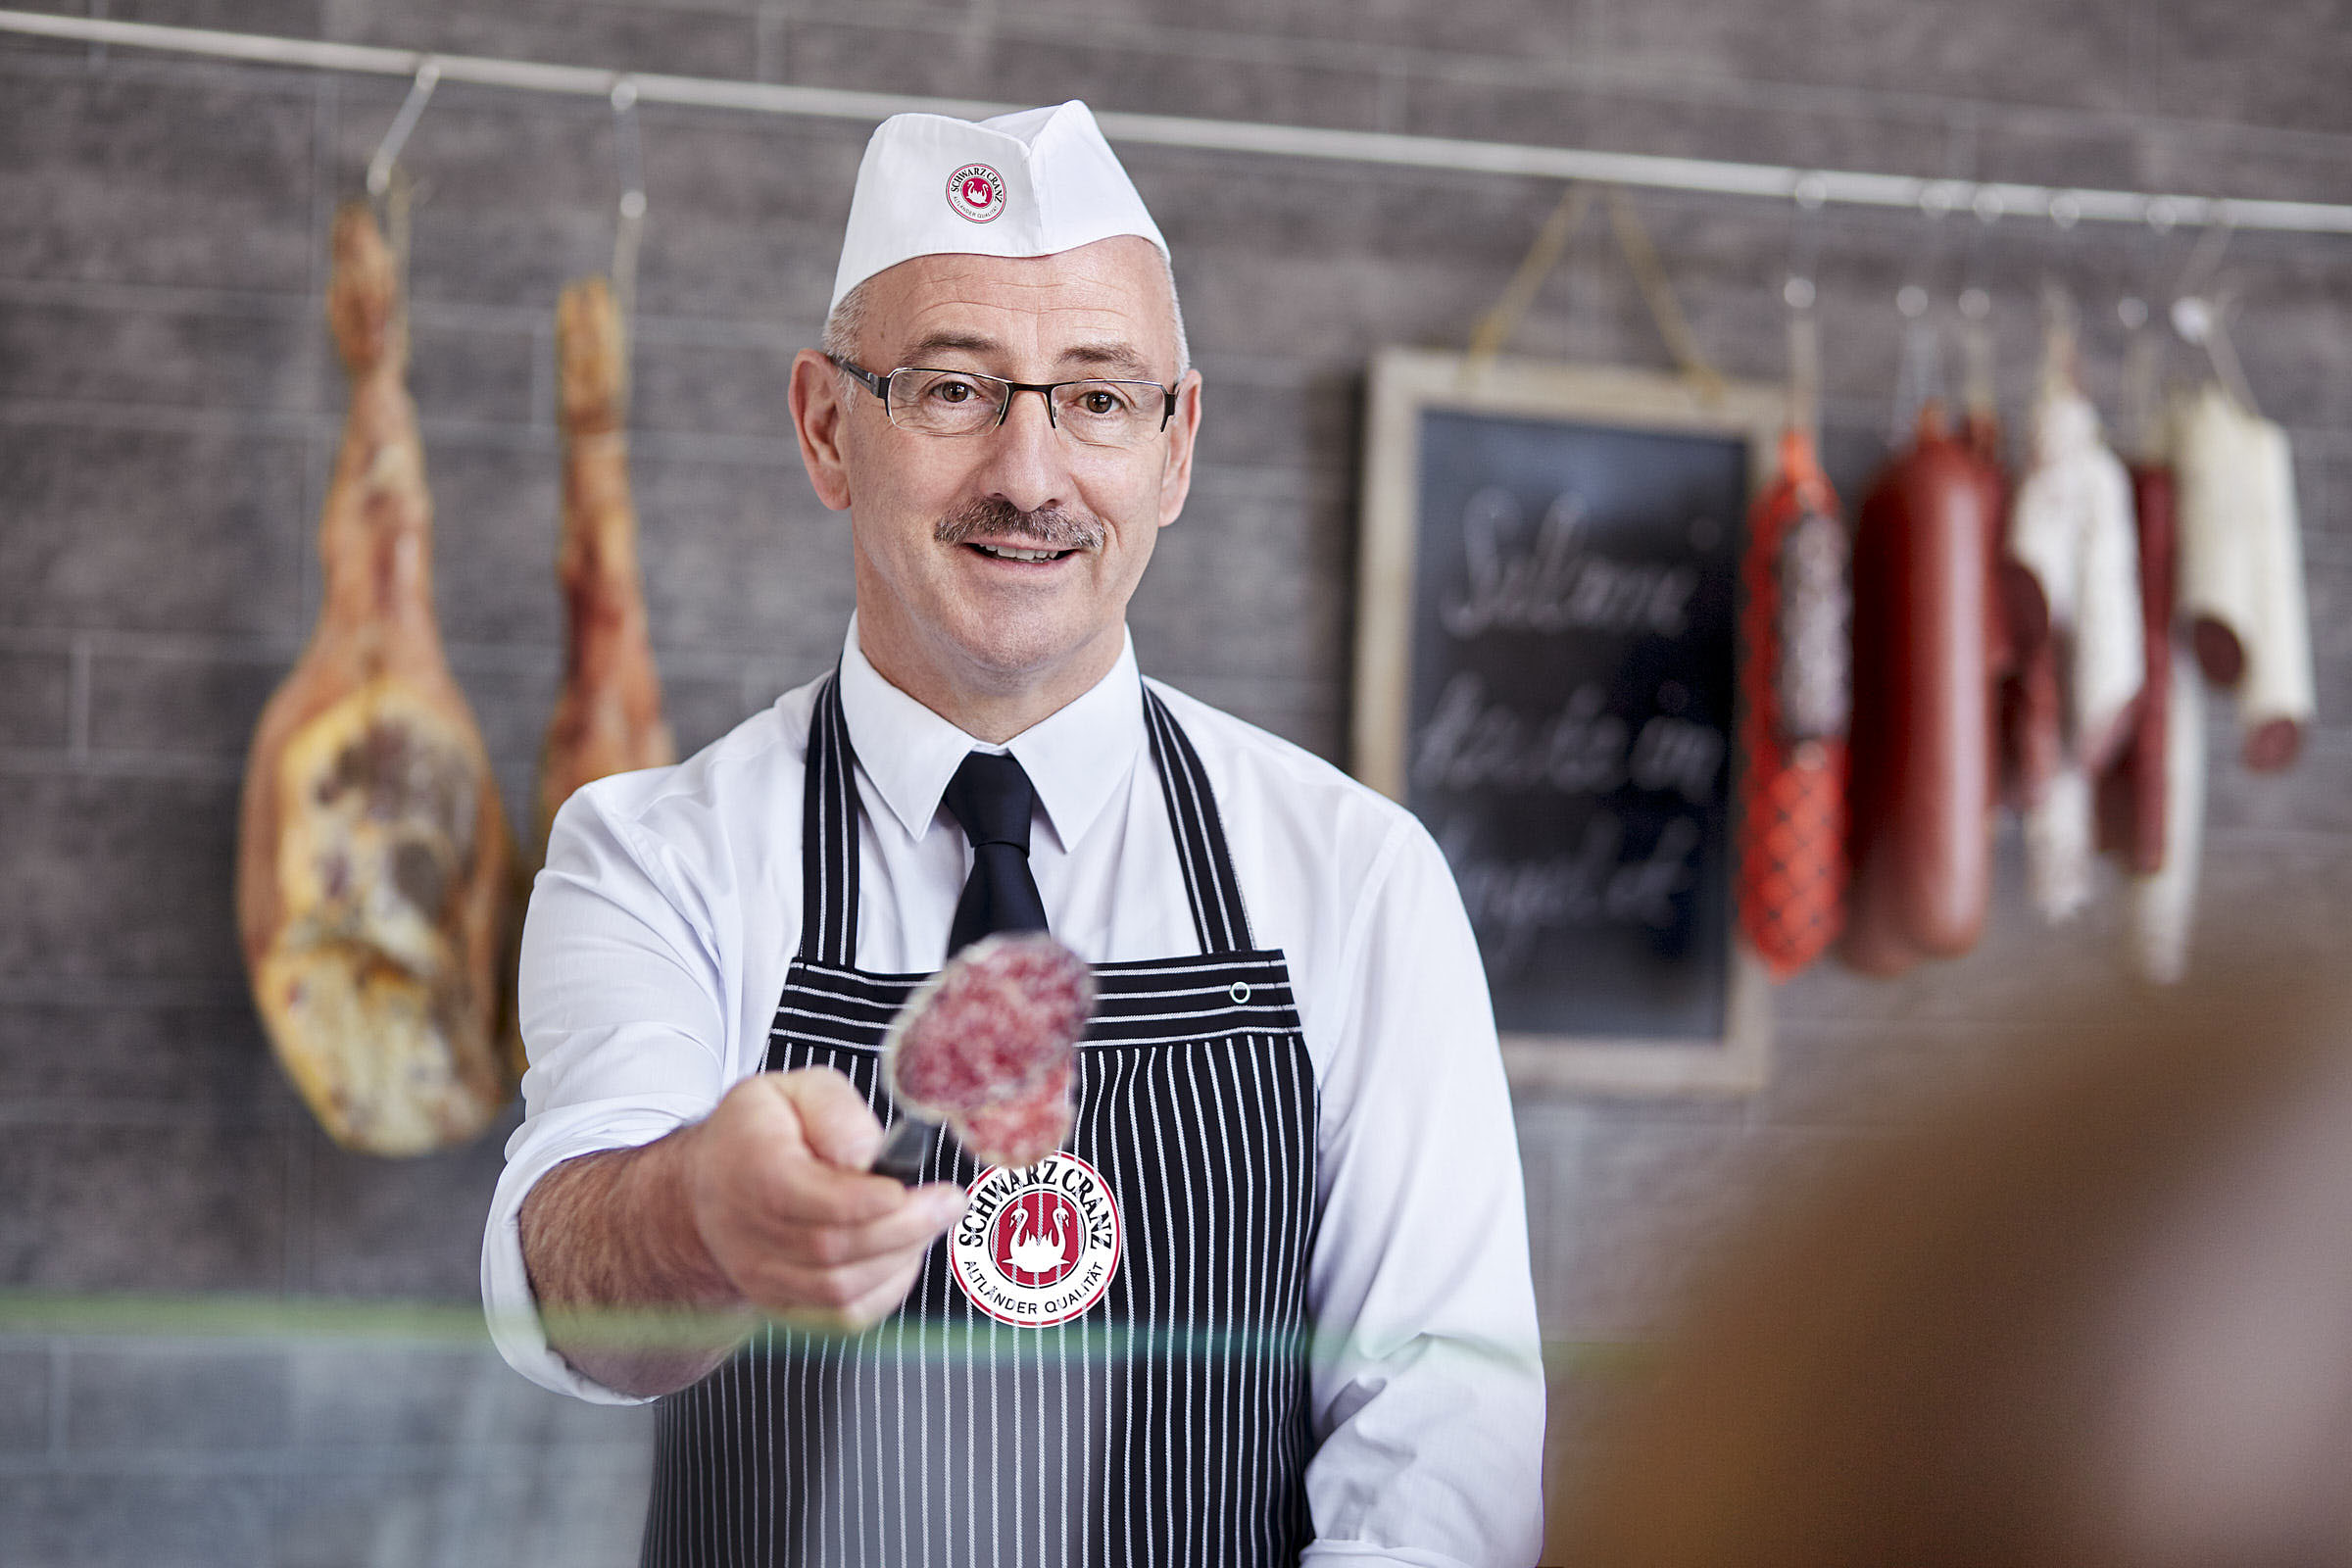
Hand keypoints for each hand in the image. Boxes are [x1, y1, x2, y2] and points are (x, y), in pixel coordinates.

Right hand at [682, 1068, 965, 1332]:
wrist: (713, 1184)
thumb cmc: (764, 1130)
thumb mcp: (796, 1090)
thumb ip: (835, 1110)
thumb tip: (867, 1154)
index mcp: (751, 1169)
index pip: (811, 1201)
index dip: (867, 1201)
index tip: (906, 1187)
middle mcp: (748, 1233)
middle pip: (833, 1250)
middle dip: (904, 1228)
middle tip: (949, 1202)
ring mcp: (762, 1277)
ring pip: (841, 1290)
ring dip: (900, 1258)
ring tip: (929, 1221)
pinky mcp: (782, 1304)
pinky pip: (843, 1316)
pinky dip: (887, 1290)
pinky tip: (905, 1254)